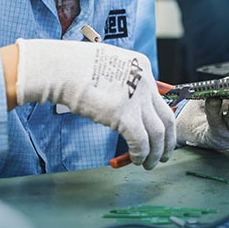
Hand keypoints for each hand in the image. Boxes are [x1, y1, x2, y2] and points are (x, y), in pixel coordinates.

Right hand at [14, 39, 174, 168]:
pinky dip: (141, 154)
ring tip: (150, 163)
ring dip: (156, 153)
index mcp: (142, 66)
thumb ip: (121, 81)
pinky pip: (141, 141)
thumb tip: (123, 102)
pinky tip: (137, 159)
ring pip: (158, 133)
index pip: (159, 97)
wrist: (60, 68)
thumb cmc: (74, 66)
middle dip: (168, 140)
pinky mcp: (124, 115)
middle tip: (164, 153)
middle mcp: (144, 81)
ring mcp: (136, 98)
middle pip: (167, 117)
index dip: (159, 120)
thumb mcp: (108, 65)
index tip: (157, 133)